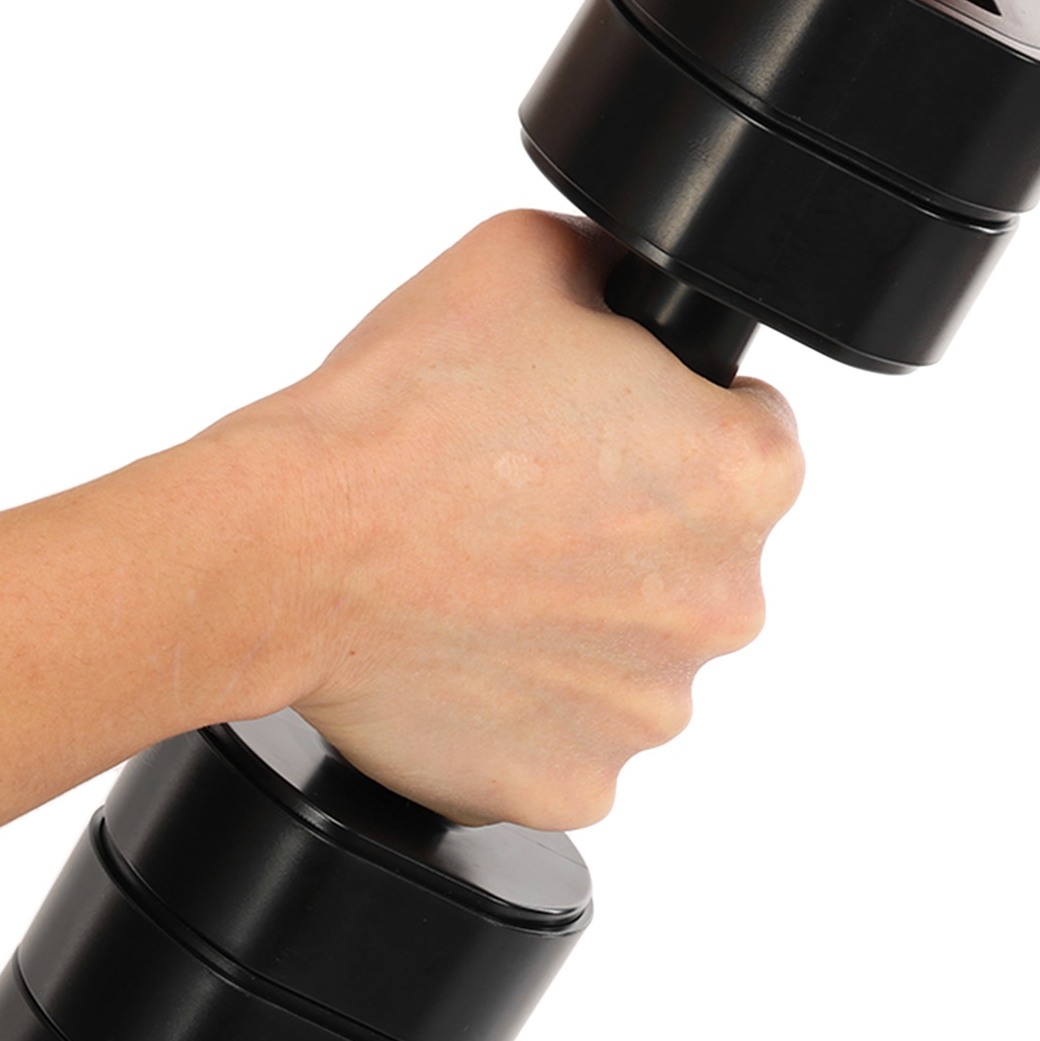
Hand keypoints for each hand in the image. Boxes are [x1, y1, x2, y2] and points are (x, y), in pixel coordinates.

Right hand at [217, 211, 803, 828]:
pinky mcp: (575, 786)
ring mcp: (652, 710)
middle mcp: (727, 602)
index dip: (671, 415)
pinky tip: (462, 649)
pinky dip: (525, 705)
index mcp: (743, 474)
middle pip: (698, 556)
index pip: (750, 433)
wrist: (289, 543)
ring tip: (479, 574)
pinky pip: (568, 736)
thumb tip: (630, 292)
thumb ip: (616, 274)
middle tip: (523, 498)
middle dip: (630, 527)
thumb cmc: (402, 411)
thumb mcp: (528, 255)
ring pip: (635, 652)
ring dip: (581, 622)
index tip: (600, 425)